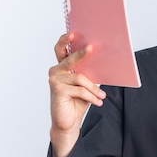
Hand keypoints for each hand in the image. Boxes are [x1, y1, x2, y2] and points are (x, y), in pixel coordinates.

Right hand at [48, 32, 105, 156]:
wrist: (69, 123)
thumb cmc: (77, 102)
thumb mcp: (85, 85)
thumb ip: (88, 72)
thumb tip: (102, 60)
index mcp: (62, 67)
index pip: (61, 49)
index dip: (65, 40)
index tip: (73, 33)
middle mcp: (56, 71)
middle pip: (70, 59)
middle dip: (81, 54)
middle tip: (91, 48)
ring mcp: (55, 81)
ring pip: (80, 78)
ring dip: (94, 89)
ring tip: (101, 97)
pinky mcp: (57, 91)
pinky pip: (80, 90)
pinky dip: (91, 96)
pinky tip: (98, 102)